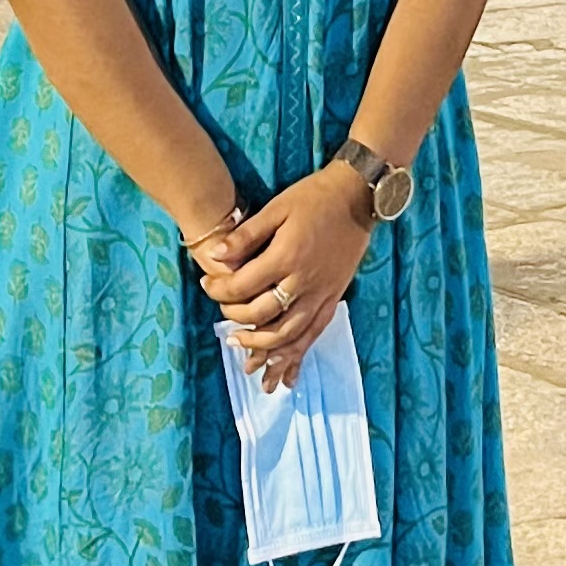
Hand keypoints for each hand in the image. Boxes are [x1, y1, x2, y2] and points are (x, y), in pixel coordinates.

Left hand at [197, 164, 370, 389]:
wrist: (357, 197)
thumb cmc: (314, 197)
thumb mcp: (276, 207)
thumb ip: (246, 235)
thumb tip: (214, 256)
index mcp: (286, 256)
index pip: (243, 286)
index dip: (219, 290)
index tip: (207, 285)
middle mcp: (304, 281)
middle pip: (263, 315)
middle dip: (237, 319)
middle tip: (223, 316)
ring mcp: (321, 293)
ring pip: (289, 334)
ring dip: (264, 349)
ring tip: (245, 356)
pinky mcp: (333, 298)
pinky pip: (314, 333)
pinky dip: (297, 354)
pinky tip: (284, 368)